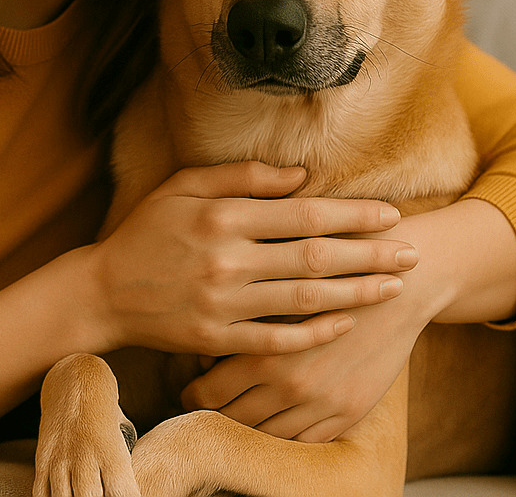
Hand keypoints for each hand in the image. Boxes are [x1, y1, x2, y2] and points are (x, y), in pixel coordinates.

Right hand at [84, 162, 416, 355]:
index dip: (351, 214)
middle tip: (413, 252)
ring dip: (356, 293)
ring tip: (394, 286)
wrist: (103, 291)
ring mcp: (222, 302)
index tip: (390, 214)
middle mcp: (226, 258)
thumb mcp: (183, 186)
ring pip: (304, 299)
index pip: (302, 214)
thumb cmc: (147, 231)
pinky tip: (348, 322)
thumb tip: (302, 176)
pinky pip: (276, 338)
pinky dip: (315, 332)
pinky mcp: (217, 337)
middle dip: (369, 254)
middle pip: (313, 257)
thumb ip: (241, 177)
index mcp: (221, 215)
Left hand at [178, 246, 434, 441]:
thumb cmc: (332, 269)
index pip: (207, 392)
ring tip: (237, 409)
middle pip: (231, 419)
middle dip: (213, 413)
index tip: (188, 387)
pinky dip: (284, 433)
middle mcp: (289, 384)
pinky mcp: (347, 414)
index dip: (191, 393)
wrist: (401, 285)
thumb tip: (199, 351)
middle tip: (205, 402)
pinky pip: (302, 441)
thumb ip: (237, 317)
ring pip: (265, 434)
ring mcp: (320, 404)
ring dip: (248, 424)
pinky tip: (274, 416)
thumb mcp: (277, 284)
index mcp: (264, 348)